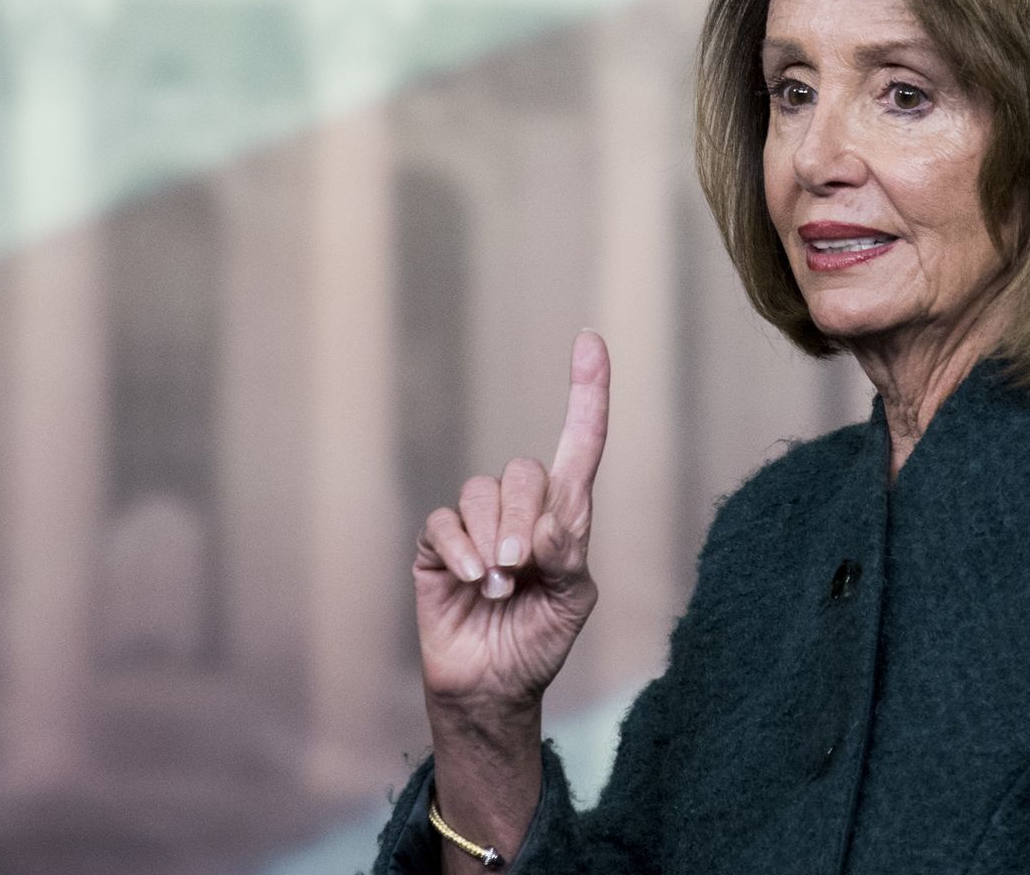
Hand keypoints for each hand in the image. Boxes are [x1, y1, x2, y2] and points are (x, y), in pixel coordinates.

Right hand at [413, 330, 609, 712]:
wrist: (493, 687)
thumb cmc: (539, 641)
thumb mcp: (573, 603)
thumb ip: (568, 557)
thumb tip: (546, 525)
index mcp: (565, 517)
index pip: (580, 443)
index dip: (587, 392)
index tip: (591, 341)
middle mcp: (520, 510)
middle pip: (525, 474)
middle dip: (525, 520)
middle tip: (523, 568)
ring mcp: (475, 527)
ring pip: (482, 494)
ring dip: (494, 542)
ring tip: (500, 588)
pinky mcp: (438, 547)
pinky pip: (446, 524)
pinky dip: (463, 552)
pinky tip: (474, 583)